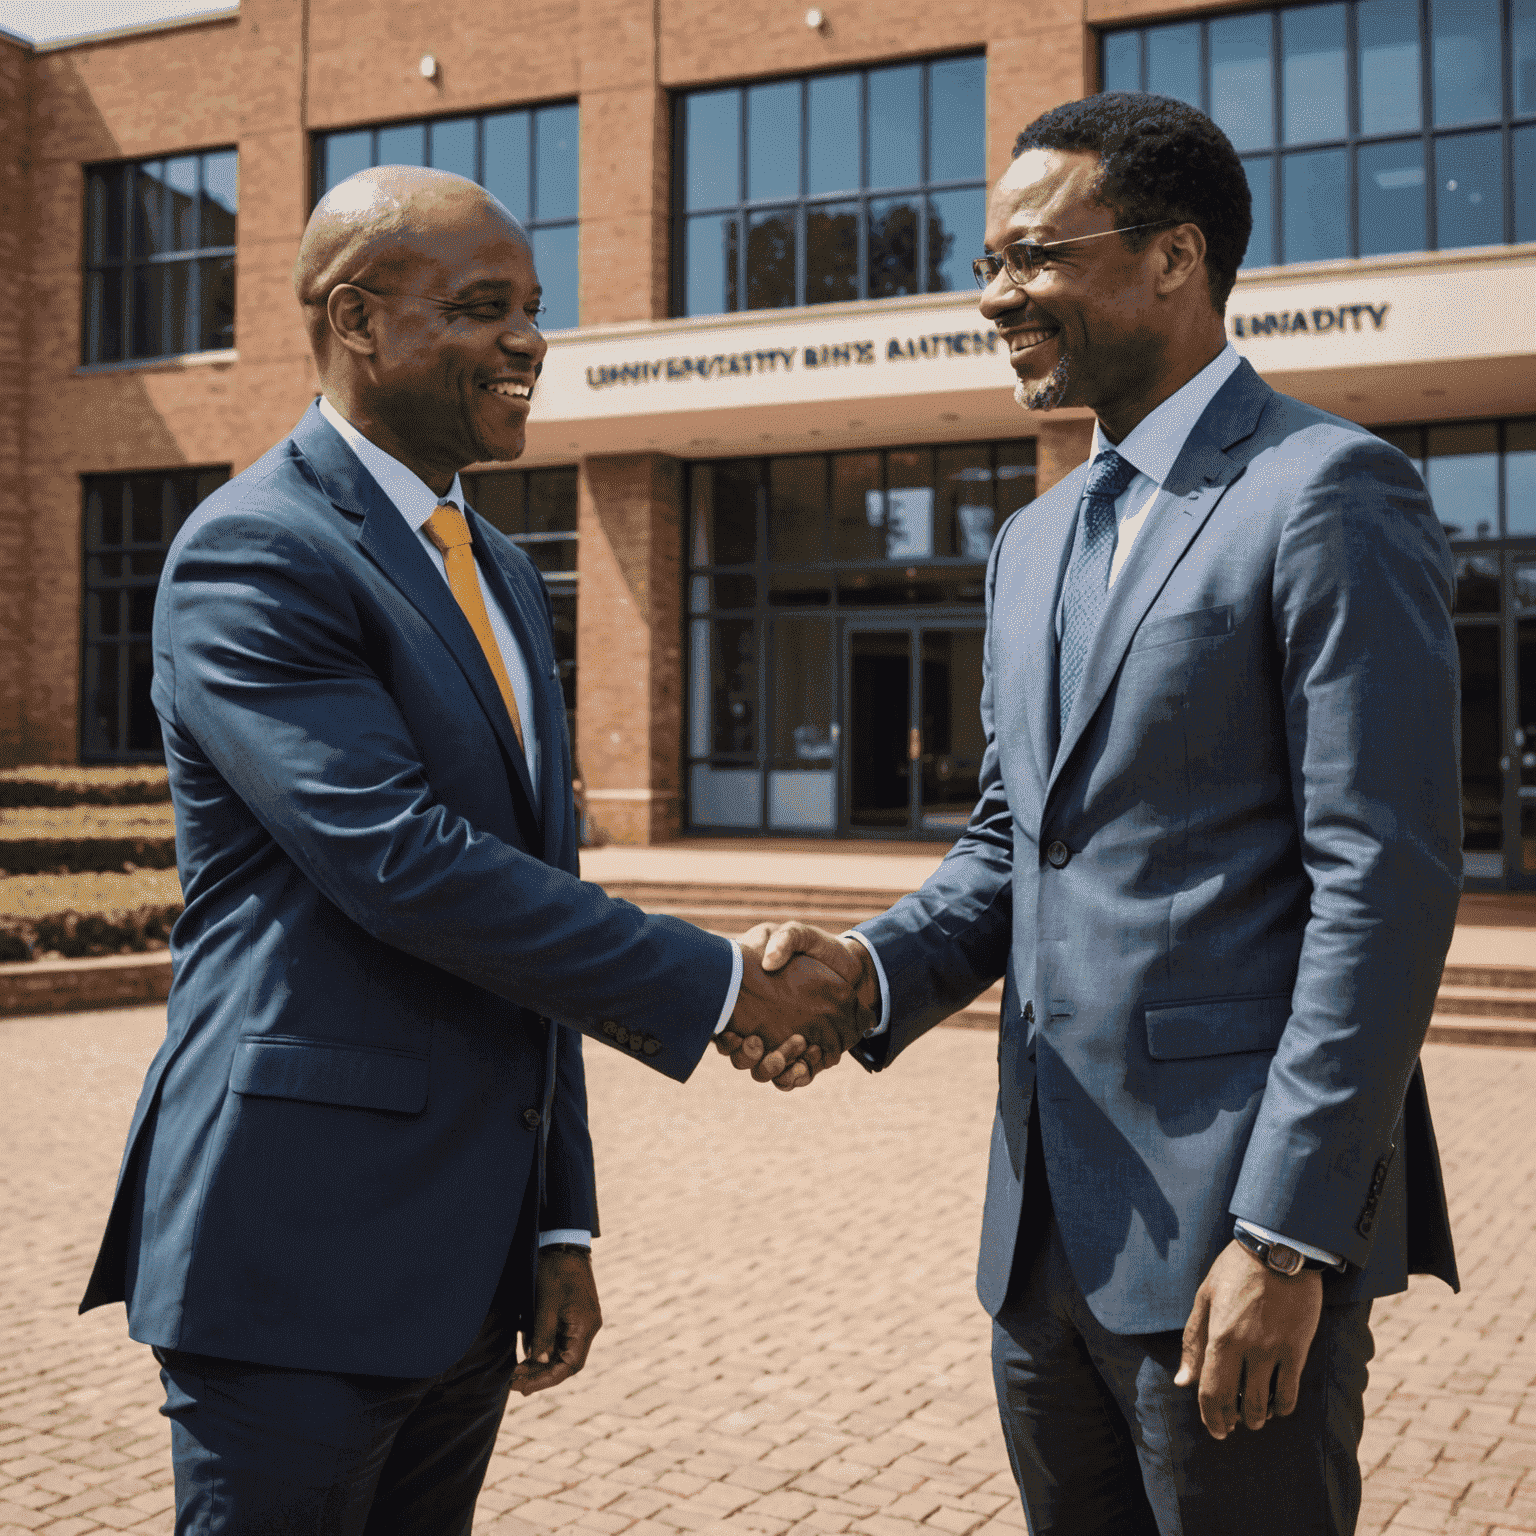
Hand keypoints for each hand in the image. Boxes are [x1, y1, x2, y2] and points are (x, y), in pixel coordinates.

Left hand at [509, 1246, 601, 1395]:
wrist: (564, 1245)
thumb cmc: (555, 1272)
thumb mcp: (546, 1305)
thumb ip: (543, 1336)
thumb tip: (539, 1363)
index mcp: (585, 1326)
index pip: (569, 1365)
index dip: (547, 1380)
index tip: (524, 1388)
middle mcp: (588, 1327)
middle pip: (567, 1363)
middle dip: (542, 1375)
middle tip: (515, 1383)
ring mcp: (582, 1322)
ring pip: (563, 1354)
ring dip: (542, 1365)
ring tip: (517, 1373)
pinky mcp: (574, 1316)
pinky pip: (561, 1341)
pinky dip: (545, 1351)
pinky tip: (527, 1356)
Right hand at [717, 922, 877, 1089]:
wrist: (851, 968)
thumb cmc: (817, 950)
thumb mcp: (798, 935)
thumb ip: (784, 940)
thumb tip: (769, 962)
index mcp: (749, 1001)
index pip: (724, 1029)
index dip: (724, 1039)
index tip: (733, 1033)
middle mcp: (761, 1028)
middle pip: (742, 1058)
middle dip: (747, 1056)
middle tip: (757, 1043)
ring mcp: (783, 1043)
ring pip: (767, 1071)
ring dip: (774, 1066)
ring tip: (793, 1047)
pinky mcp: (806, 1054)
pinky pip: (795, 1076)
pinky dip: (800, 1073)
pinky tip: (812, 1055)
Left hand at [1174, 1239, 1322, 1437]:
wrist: (1279, 1250)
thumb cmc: (1236, 1270)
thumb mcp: (1205, 1297)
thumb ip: (1193, 1340)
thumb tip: (1182, 1380)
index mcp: (1219, 1335)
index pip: (1210, 1390)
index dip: (1210, 1415)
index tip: (1214, 1428)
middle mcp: (1246, 1348)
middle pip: (1236, 1401)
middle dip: (1231, 1421)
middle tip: (1230, 1429)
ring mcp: (1274, 1350)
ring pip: (1264, 1402)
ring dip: (1257, 1417)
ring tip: (1254, 1418)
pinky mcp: (1297, 1349)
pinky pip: (1290, 1392)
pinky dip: (1282, 1407)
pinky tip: (1277, 1407)